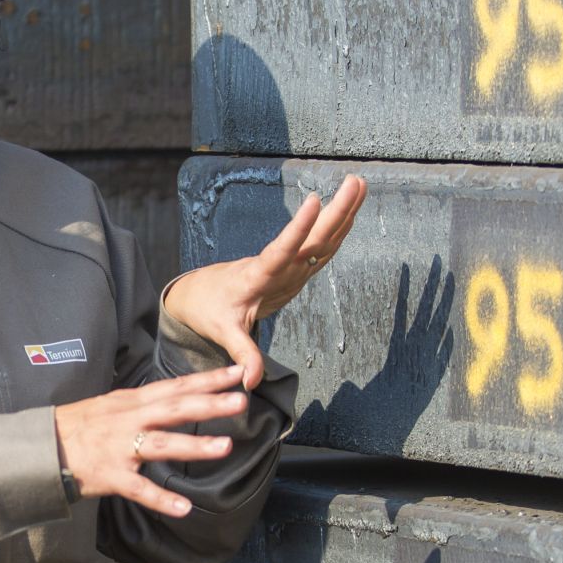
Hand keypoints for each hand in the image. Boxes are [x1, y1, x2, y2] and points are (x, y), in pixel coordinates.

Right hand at [53, 367, 249, 518]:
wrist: (40, 448)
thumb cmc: (76, 427)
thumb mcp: (110, 405)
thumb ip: (141, 403)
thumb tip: (171, 395)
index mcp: (131, 402)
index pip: (175, 387)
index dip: (206, 380)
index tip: (235, 373)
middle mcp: (128, 421)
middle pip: (174, 409)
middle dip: (208, 405)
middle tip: (239, 400)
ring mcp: (120, 448)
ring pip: (161, 445)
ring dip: (193, 446)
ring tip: (224, 447)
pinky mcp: (110, 476)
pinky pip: (139, 489)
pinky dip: (161, 499)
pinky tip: (184, 508)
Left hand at [160, 175, 367, 387]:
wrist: (203, 292)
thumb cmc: (211, 311)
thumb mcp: (223, 334)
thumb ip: (242, 354)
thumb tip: (251, 381)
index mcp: (257, 275)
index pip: (280, 250)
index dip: (297, 229)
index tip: (314, 201)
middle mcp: (276, 264)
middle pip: (310, 237)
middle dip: (334, 211)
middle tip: (355, 181)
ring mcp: (288, 264)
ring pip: (318, 236)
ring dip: (340, 212)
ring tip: (359, 184)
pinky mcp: (294, 267)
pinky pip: (319, 246)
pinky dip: (338, 229)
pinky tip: (353, 210)